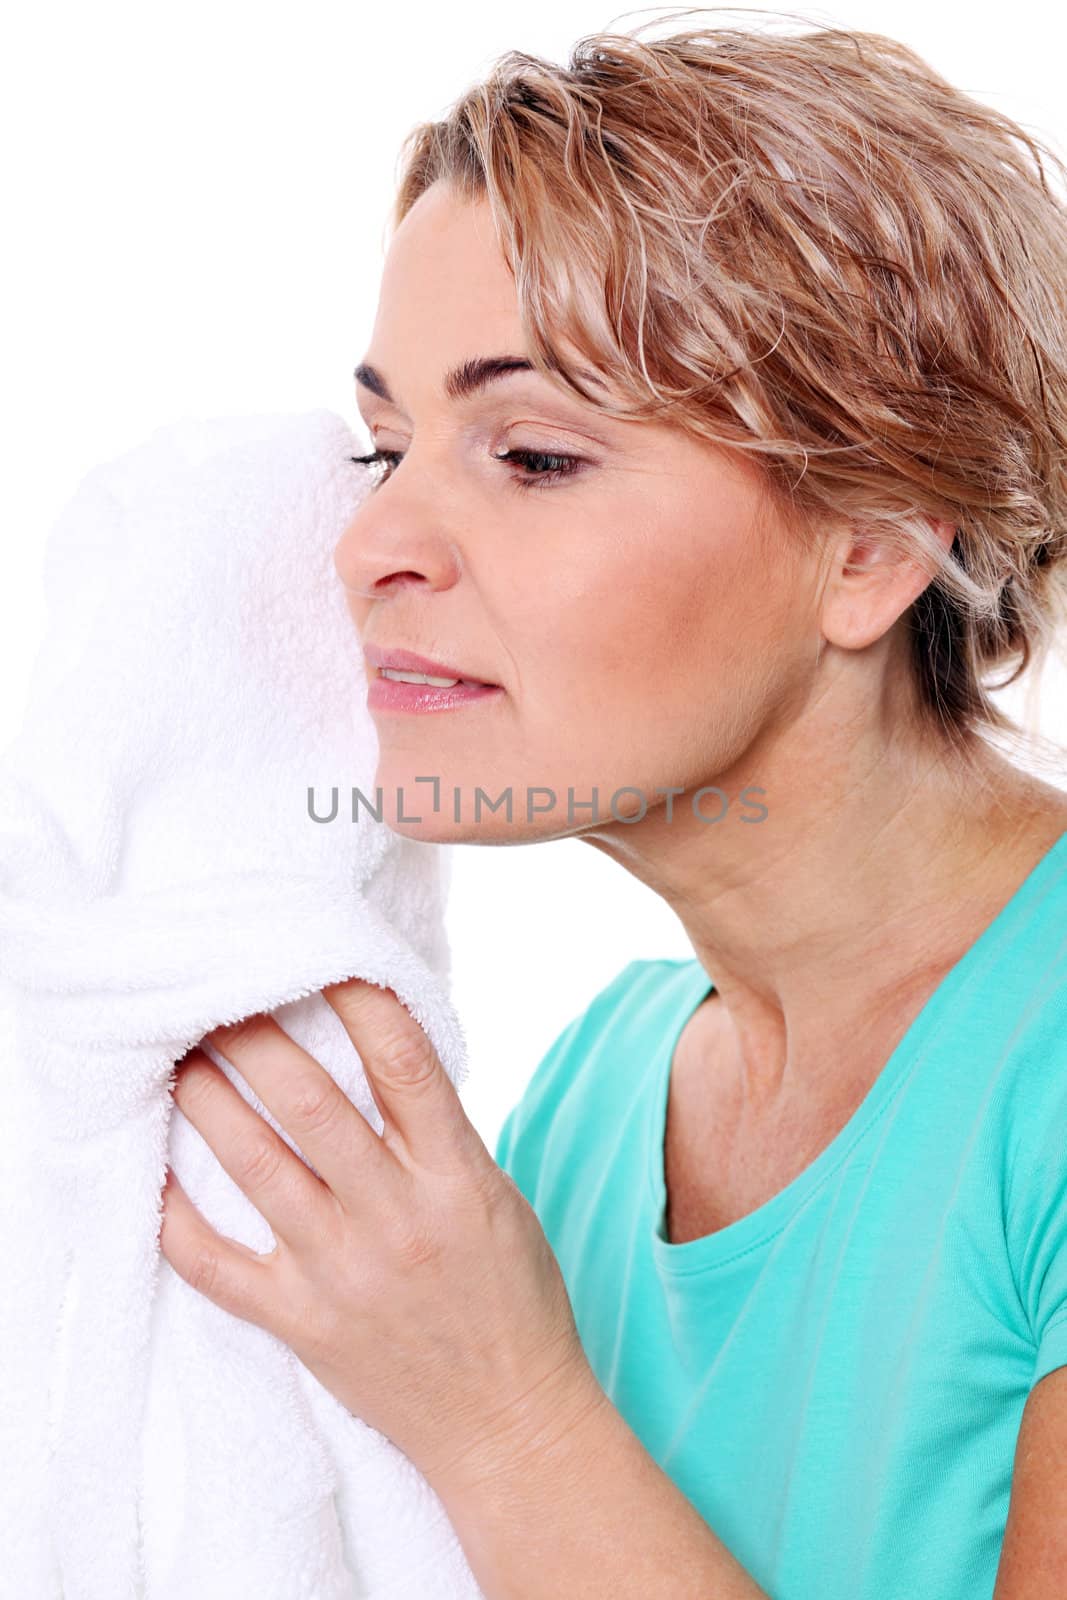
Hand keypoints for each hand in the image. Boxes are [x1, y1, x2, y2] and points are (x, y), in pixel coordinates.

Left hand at [158, 977, 606, 1489]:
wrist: (508, 1421)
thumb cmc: (512, 1299)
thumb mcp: (496, 1197)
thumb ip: (438, 1133)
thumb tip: (381, 1055)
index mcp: (456, 1178)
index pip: (404, 1064)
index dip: (360, 1001)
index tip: (322, 960)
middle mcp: (396, 1218)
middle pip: (312, 1104)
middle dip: (258, 1039)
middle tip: (223, 998)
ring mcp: (343, 1273)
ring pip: (256, 1166)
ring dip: (209, 1102)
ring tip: (182, 1059)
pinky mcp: (302, 1323)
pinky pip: (217, 1265)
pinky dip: (175, 1218)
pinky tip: (153, 1171)